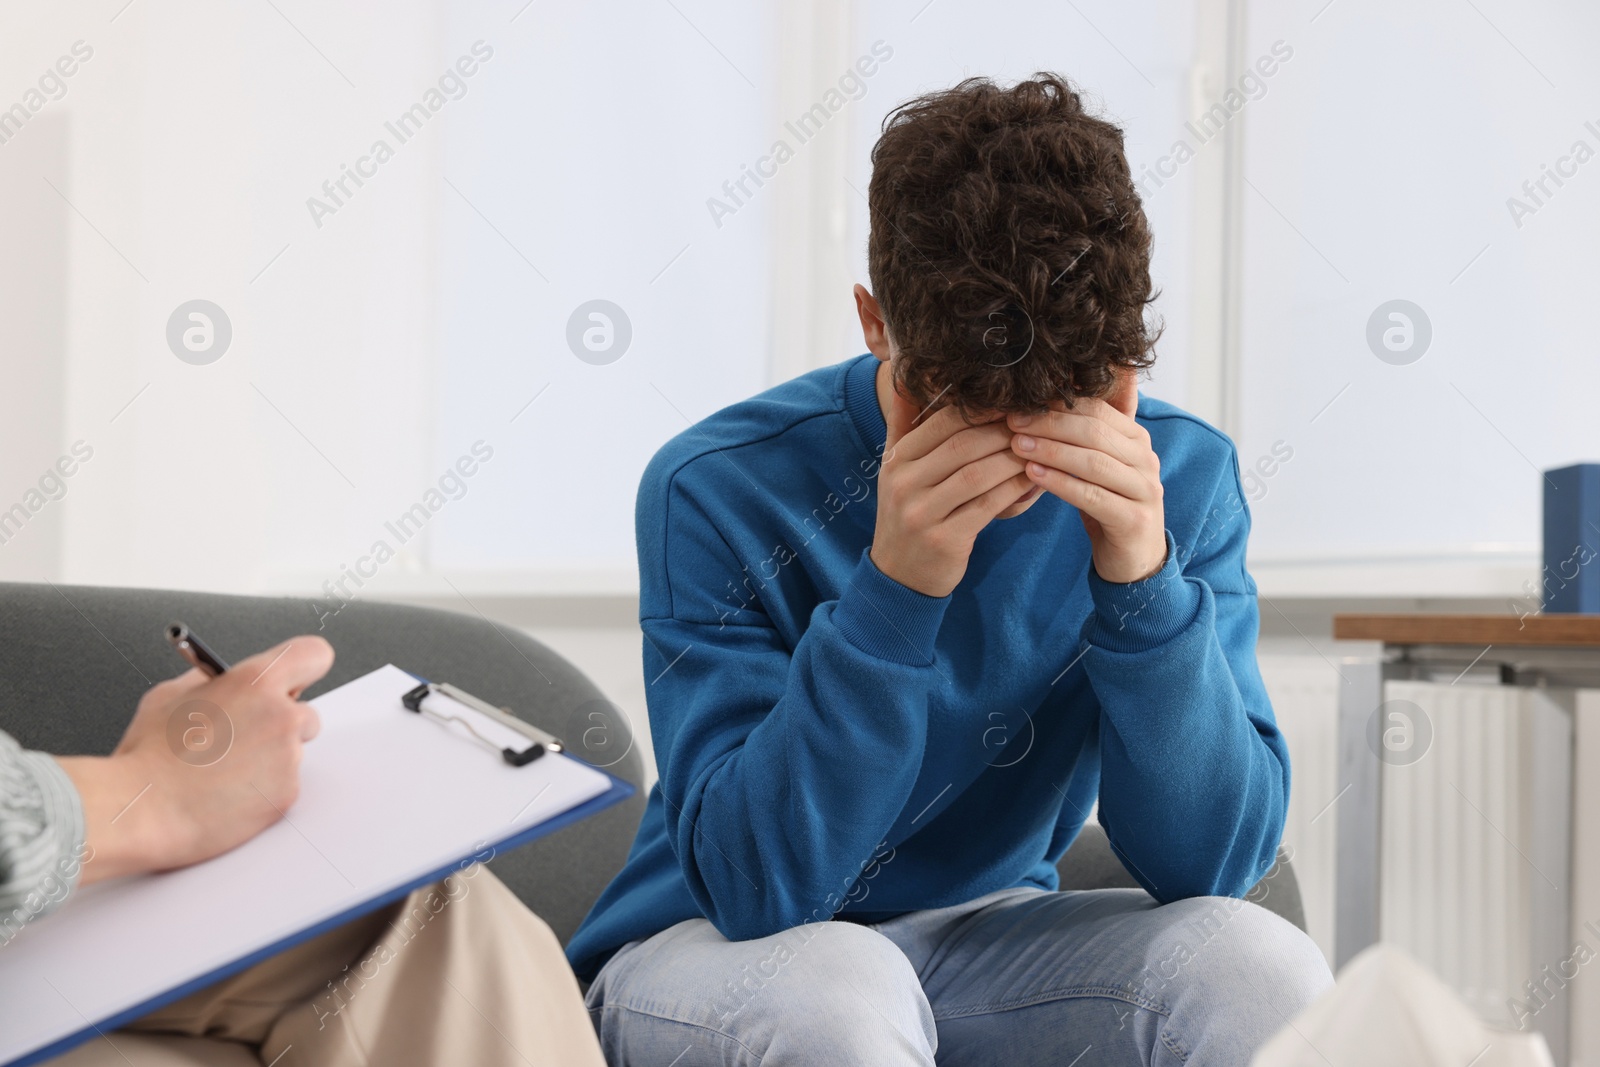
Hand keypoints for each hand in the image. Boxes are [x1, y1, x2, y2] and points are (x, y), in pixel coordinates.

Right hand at [58, 636, 333, 883]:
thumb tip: (224, 678)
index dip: (304, 666)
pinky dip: (264, 791)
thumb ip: (210, 681)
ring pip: (293, 753)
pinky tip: (228, 794)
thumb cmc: (149, 756)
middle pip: (307, 713)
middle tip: (244, 739)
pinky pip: (284, 786)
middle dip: (282, 724)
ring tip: (225, 772)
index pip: (313, 654)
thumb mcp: (170, 695)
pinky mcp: (287, 794)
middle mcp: (281, 715)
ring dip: (271, 760)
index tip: (294, 678)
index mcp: (256, 681)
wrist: (142, 810)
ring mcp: (288, 757)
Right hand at [871, 388, 1033, 596]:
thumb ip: (904, 424)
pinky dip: (1015, 490)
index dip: (981, 409)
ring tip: (1041, 449)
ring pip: (978, 474)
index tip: (1014, 402)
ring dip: (1014, 459)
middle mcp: (904, 483)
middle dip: (1004, 431)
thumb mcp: (896, 469)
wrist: (898, 576)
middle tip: (1036, 423)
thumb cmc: (908, 515)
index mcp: (896, 460)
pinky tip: (1035, 480)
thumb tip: (907, 372)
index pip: (942, 421)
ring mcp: (922, 512)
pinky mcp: (944, 539)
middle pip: (963, 444)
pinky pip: (988, 505)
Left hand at [1007, 370, 1166, 583]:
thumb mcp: (1095, 468)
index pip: (1097, 410)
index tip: (1020, 407)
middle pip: (1094, 432)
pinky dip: (1060, 483)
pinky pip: (1092, 496)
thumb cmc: (1108, 506)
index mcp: (1137, 440)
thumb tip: (1035, 408)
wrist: (1134, 558)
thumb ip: (1078, 440)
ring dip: (1052, 452)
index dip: (1058, 406)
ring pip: (1093, 462)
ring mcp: (1145, 490)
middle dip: (1050, 425)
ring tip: (1018, 446)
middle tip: (1014, 424)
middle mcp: (1146, 460)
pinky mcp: (1135, 520)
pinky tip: (1033, 475)